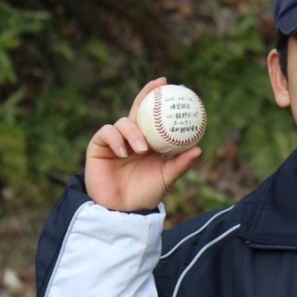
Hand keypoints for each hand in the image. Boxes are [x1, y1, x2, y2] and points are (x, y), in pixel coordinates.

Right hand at [84, 78, 202, 211]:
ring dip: (133, 132)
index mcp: (149, 142)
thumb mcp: (166, 178)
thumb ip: (180, 164)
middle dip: (146, 94)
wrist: (121, 210)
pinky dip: (116, 140)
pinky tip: (124, 152)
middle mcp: (131, 137)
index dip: (161, 99)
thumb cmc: (144, 194)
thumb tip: (198, 148)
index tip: (174, 86)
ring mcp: (114, 140)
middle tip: (158, 87)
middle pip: (137, 109)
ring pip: (123, 122)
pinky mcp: (98, 146)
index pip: (155, 116)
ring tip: (141, 149)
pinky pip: (106, 133)